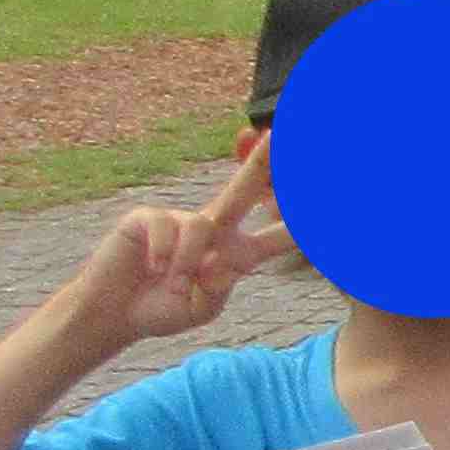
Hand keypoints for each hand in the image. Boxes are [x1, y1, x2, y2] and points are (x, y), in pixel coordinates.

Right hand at [69, 149, 290, 352]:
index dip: (302, 222)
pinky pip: (168, 229)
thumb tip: (225, 256)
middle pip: (244, 190)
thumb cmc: (163, 309)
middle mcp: (214, 229)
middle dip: (264, 163)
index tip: (334, 208)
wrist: (116, 313)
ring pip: (203, 226)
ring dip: (188, 264)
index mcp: (236, 254)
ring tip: (173, 284)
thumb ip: (220, 285)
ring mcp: (180, 219)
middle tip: (281, 135)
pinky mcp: (148, 217)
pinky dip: (163, 255)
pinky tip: (151, 268)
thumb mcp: (203, 306)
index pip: (277, 235)